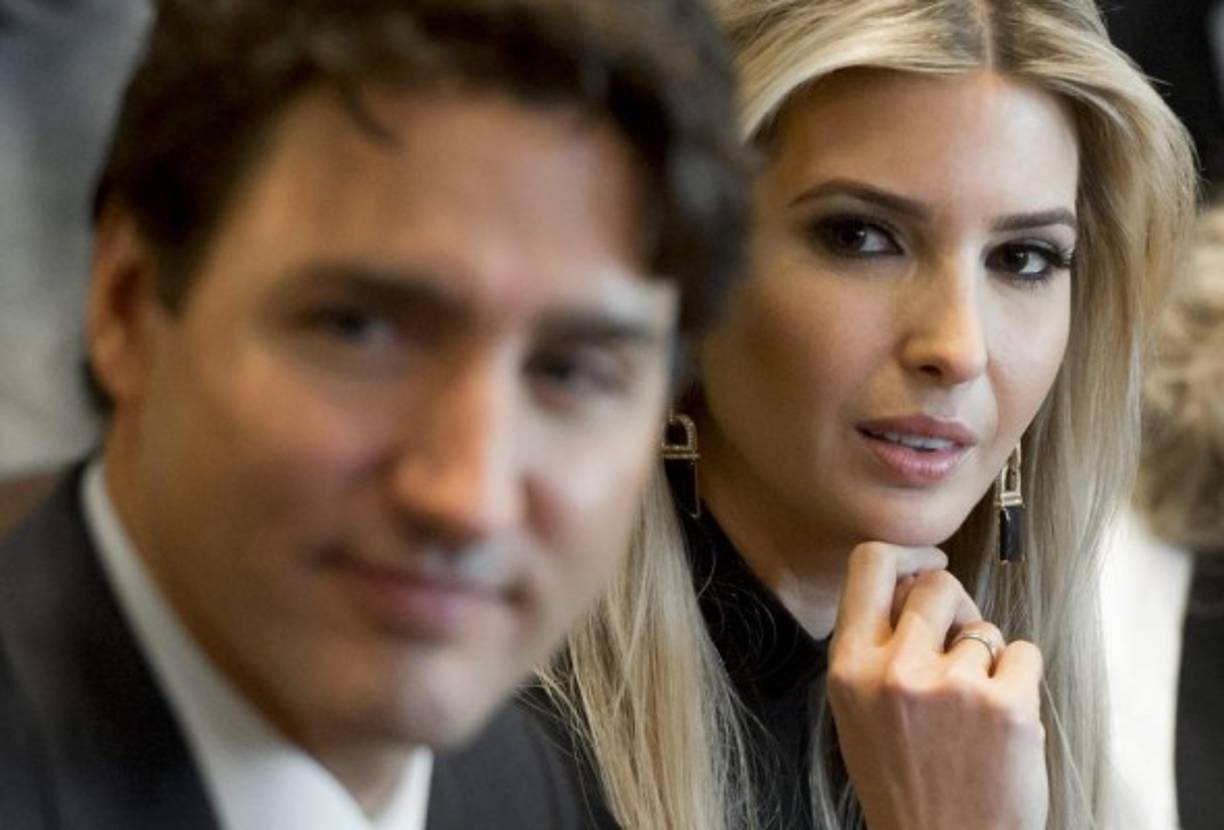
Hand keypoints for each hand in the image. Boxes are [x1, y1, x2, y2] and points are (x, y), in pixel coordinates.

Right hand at [826, 543, 1047, 829]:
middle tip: (958, 646)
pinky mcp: (1006, 707)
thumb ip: (875, 646)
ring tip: (973, 710)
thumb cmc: (902, 780)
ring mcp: (952, 687)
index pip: (870, 563)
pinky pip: (1024, 654)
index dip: (906, 553)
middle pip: (937, 584)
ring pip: (985, 626)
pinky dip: (1021, 680)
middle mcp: (894, 670)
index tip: (927, 563)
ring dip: (987, 657)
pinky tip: (1002, 722)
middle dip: (955, 607)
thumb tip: (916, 581)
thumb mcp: (857, 710)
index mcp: (848, 668)